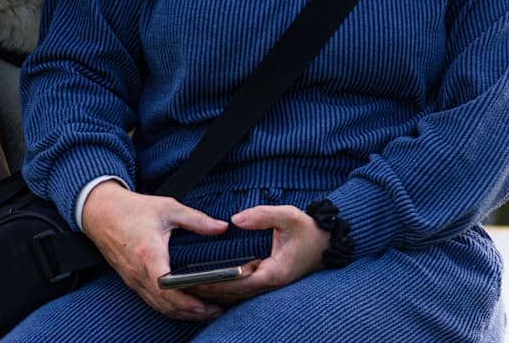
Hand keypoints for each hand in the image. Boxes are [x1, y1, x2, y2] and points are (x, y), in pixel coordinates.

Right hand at [80, 180, 229, 321]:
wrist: (99, 211)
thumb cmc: (132, 209)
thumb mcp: (167, 208)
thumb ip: (196, 219)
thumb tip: (222, 227)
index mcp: (148, 253)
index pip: (166, 286)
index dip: (185, 299)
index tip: (206, 302)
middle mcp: (138, 271)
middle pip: (165, 303)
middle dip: (191, 311)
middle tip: (216, 310)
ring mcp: (133, 279)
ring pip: (158, 306)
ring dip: (181, 313)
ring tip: (205, 312)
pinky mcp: (130, 280)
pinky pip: (151, 301)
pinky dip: (169, 308)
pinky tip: (183, 307)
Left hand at [188, 204, 327, 304]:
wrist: (326, 241)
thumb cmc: (307, 229)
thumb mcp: (288, 215)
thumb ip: (262, 216)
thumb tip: (235, 220)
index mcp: (275, 272)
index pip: (239, 283)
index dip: (217, 283)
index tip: (195, 281)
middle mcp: (271, 282)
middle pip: (235, 293)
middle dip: (209, 290)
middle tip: (183, 286)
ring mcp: (269, 283)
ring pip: (237, 293)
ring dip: (215, 291)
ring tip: (188, 286)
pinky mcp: (266, 279)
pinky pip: (242, 287)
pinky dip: (225, 286)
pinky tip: (207, 281)